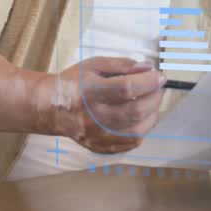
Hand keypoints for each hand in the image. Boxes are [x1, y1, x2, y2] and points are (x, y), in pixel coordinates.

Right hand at [35, 56, 165, 153]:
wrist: (50, 108)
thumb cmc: (74, 82)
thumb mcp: (94, 65)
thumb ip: (122, 65)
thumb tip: (147, 68)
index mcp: (91, 92)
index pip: (127, 89)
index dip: (148, 83)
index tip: (160, 76)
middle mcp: (94, 116)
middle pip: (135, 111)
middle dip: (155, 98)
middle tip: (159, 88)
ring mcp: (97, 135)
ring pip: (137, 130)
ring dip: (152, 115)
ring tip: (152, 102)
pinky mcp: (100, 146)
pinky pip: (131, 143)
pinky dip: (143, 130)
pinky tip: (142, 118)